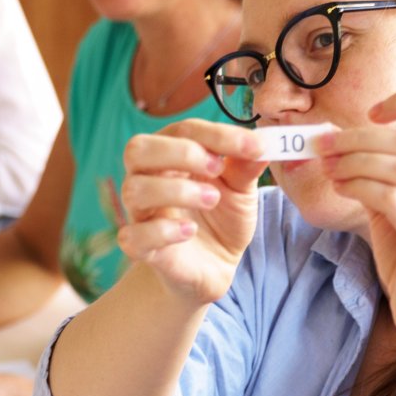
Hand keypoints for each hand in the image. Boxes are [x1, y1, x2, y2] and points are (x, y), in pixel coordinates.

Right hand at [118, 119, 265, 303]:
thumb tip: (263, 142)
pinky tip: (189, 230)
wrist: (215, 265)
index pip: (182, 130)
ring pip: (135, 189)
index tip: (254, 146)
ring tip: (211, 200)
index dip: (217, 135)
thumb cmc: (222, 218)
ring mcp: (141, 213)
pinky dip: (161, 231)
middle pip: (138, 148)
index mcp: (171, 155)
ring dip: (176, 191)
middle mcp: (148, 178)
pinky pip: (132, 235)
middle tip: (216, 167)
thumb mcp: (241, 190)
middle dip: (180, 152)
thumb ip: (246, 166)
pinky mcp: (141, 248)